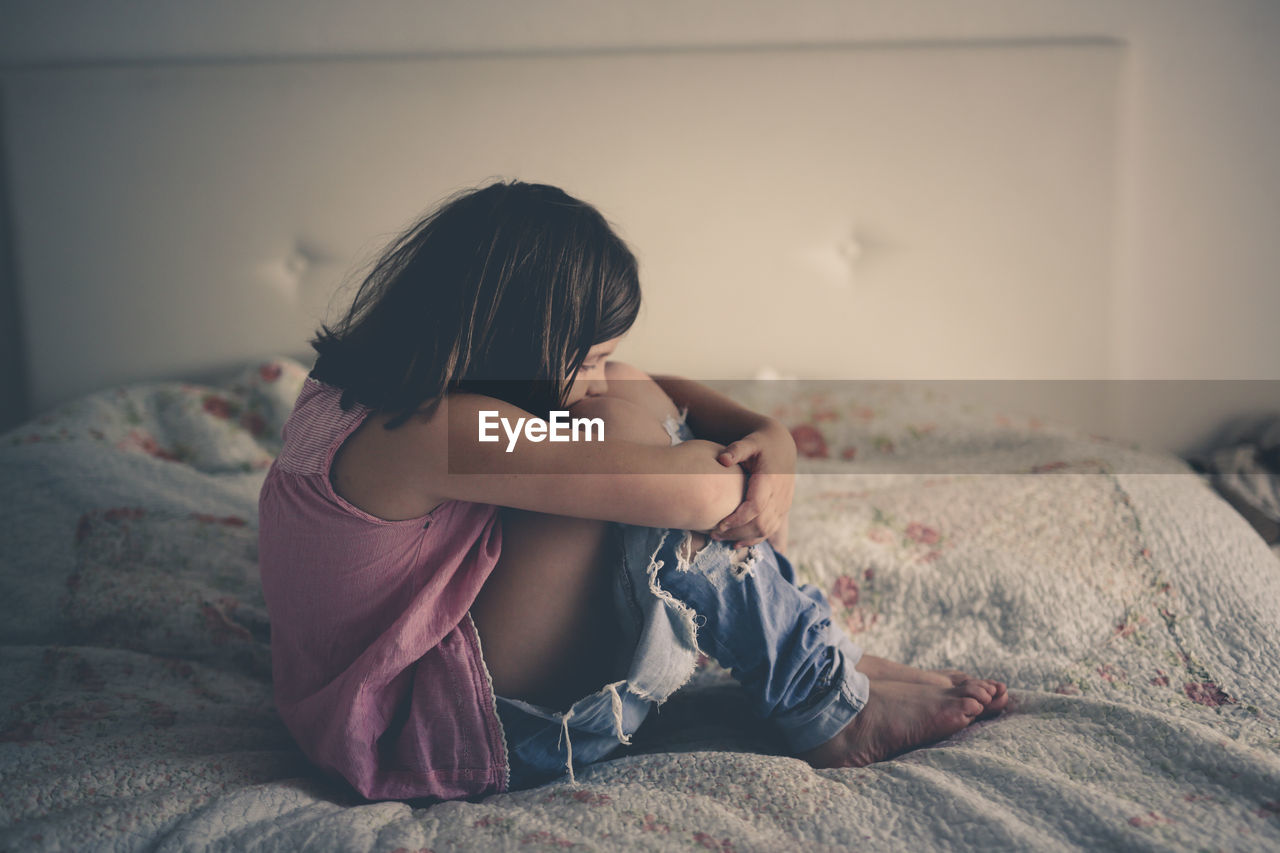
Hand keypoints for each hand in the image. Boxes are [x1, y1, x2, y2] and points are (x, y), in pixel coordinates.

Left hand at [711, 418, 795, 547]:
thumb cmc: (760, 443)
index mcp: (770, 480)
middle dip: (737, 532)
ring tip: (720, 538)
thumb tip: (721, 458)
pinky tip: (736, 543)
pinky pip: (770, 530)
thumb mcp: (749, 442)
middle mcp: (779, 495)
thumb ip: (736, 450)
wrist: (781, 445)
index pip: (756, 507)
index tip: (719, 524)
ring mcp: (783, 504)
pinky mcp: (783, 509)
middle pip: (761, 523)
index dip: (738, 519)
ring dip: (744, 538)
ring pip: (766, 530)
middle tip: (713, 534)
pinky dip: (754, 539)